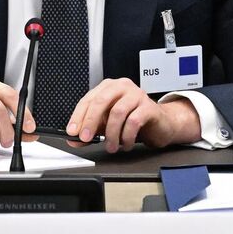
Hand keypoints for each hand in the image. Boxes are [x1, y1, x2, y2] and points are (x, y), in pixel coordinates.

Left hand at [66, 77, 202, 151]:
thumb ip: (90, 130)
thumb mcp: (107, 124)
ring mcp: (137, 95)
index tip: (72, 132)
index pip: (88, 99)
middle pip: (101, 101)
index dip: (78, 116)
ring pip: (118, 112)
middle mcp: (122, 87)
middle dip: (91, 121)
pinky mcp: (149, 107)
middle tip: (86, 138)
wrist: (160, 123)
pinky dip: (127, 136)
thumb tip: (74, 139)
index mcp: (108, 88)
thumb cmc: (132, 119)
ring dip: (111, 133)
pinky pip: (134, 121)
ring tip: (110, 146)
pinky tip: (125, 144)